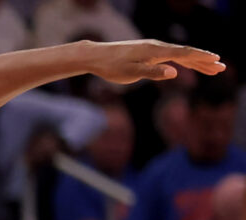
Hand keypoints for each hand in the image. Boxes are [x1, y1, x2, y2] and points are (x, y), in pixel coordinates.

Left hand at [83, 40, 224, 84]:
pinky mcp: (149, 53)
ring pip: (180, 55)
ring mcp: (154, 49)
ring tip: (212, 68)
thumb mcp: (131, 73)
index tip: (216, 61)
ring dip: (197, 62)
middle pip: (186, 54)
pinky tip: (190, 66)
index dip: (201, 58)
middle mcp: (157, 47)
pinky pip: (172, 56)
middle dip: (204, 61)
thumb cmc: (112, 67)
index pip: (184, 54)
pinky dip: (184, 61)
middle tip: (221, 68)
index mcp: (156, 51)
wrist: (97, 56)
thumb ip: (153, 73)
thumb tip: (174, 72)